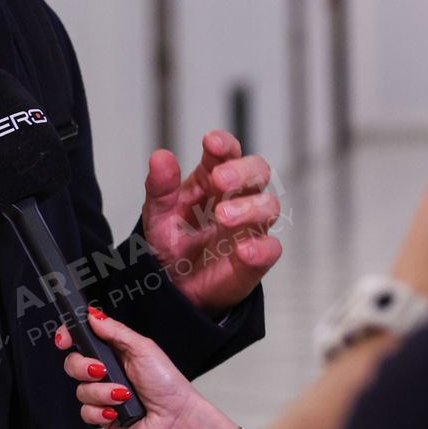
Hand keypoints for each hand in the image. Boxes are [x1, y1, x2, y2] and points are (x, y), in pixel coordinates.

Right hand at [54, 309, 242, 428]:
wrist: (176, 419)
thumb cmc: (167, 384)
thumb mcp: (143, 348)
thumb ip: (115, 331)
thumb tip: (93, 315)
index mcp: (113, 351)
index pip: (82, 339)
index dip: (68, 336)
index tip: (64, 340)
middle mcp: (105, 371)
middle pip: (73, 364)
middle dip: (83, 367)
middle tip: (102, 370)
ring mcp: (103, 395)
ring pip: (80, 390)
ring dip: (102, 393)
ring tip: (124, 395)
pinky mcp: (103, 416)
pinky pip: (86, 412)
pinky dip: (101, 412)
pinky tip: (117, 412)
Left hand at [142, 132, 282, 313]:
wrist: (171, 285)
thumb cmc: (170, 241)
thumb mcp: (157, 212)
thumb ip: (159, 186)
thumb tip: (161, 157)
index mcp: (211, 180)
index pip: (227, 152)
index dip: (224, 144)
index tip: (211, 143)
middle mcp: (236, 198)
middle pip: (258, 171)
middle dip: (242, 171)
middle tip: (220, 179)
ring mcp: (249, 227)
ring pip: (269, 206)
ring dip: (249, 207)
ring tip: (222, 216)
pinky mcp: (255, 258)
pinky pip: (270, 249)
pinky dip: (261, 248)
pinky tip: (242, 250)